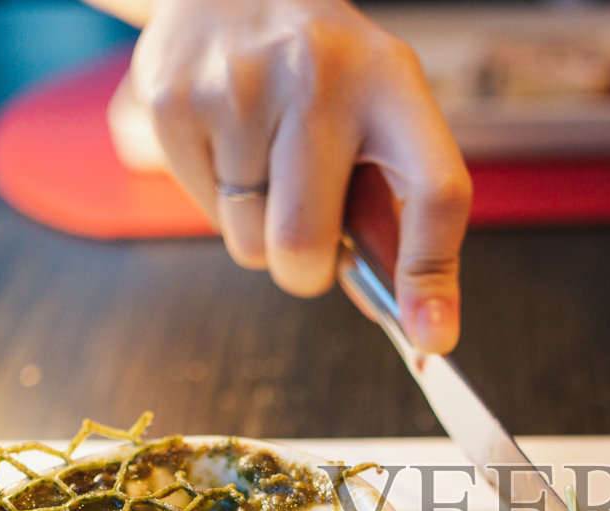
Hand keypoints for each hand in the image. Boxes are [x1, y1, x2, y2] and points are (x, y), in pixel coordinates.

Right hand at [130, 0, 471, 352]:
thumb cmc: (320, 74)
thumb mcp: (378, 112)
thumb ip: (392, 209)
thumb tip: (408, 318)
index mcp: (392, 82)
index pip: (434, 191)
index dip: (432, 273)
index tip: (431, 337)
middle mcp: (319, 79)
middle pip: (306, 247)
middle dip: (306, 266)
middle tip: (308, 224)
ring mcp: (239, 89)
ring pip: (252, 245)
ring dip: (261, 230)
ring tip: (266, 158)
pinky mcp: (175, 105)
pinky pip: (209, 217)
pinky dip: (221, 201)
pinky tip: (229, 143)